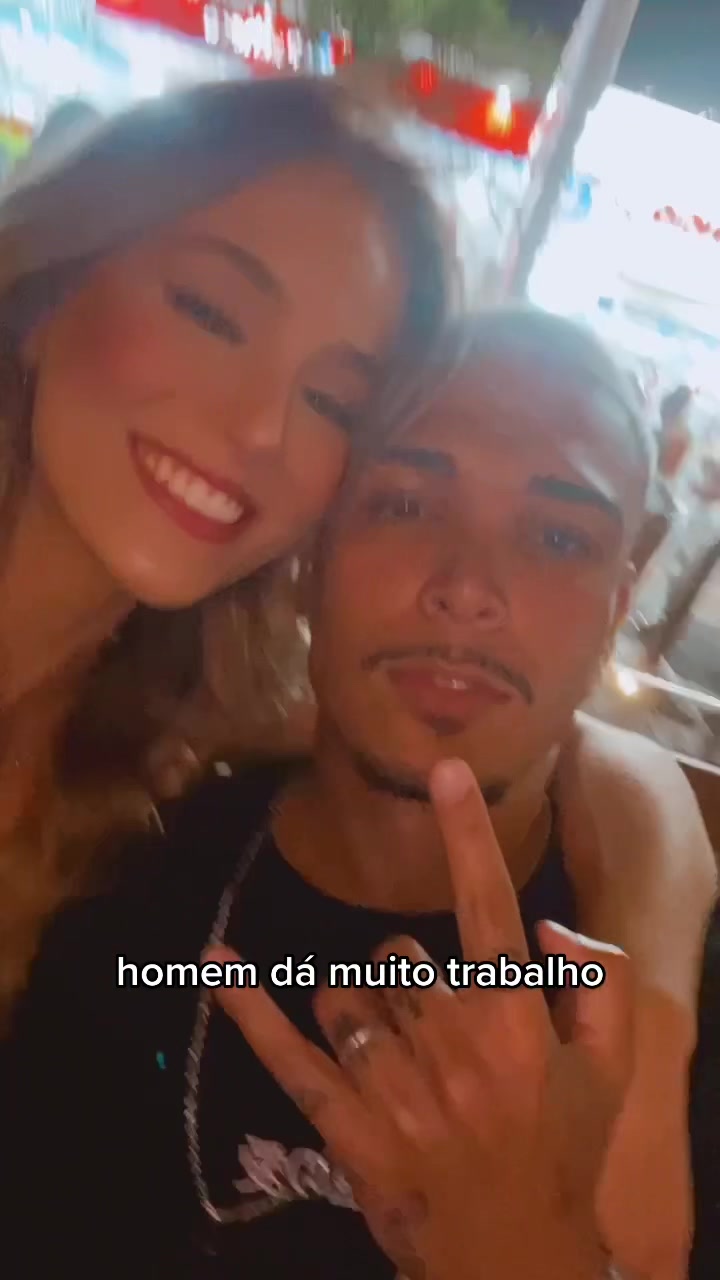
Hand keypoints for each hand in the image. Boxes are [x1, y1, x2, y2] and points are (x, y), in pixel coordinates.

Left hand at [209, 759, 632, 1279]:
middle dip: (414, 982)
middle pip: (399, 955)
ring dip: (365, 1011)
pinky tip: (217, 967)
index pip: (486, 908)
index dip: (467, 836)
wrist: (517, 1258)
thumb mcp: (611, 1069)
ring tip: (398, 1060)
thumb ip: (597, 982)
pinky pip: (285, 1054)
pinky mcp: (344, 1123)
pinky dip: (248, 1009)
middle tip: (442, 1036)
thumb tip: (546, 928)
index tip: (445, 771)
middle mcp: (447, 1042)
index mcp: (513, 1020)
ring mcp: (389, 1083)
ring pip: (346, 993)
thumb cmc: (563, 1152)